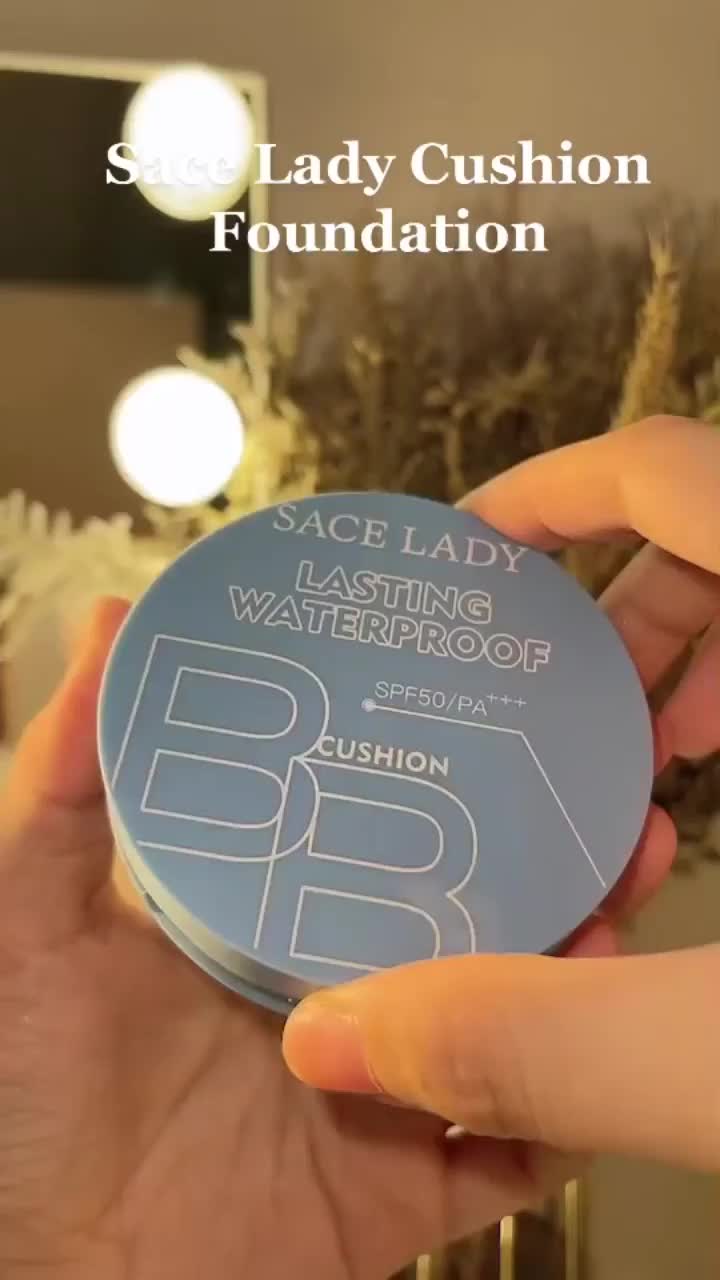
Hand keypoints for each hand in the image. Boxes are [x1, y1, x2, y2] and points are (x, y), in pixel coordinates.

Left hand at [0, 604, 578, 1279]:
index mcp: (267, 907)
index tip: (505, 709)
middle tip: (598, 796)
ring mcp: (381, 1076)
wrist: (60, 1274)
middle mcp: (335, 979)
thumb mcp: (28, 911)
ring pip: (511, 1004)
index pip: (382, 819)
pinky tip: (584, 1045)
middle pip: (470, 903)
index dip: (450, 766)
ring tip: (616, 888)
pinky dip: (565, 1100)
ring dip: (577, 951)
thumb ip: (63, 785)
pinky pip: (512, 1138)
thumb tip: (107, 630)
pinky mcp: (407, 1174)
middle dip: (549, 851)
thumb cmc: (22, 1091)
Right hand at [284, 415, 719, 1171]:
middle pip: (714, 527)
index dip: (558, 488)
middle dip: (611, 600)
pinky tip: (688, 797)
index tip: (476, 550)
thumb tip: (350, 1038)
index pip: (670, 471)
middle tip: (539, 684)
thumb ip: (534, 1045)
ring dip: (685, 661)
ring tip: (620, 748)